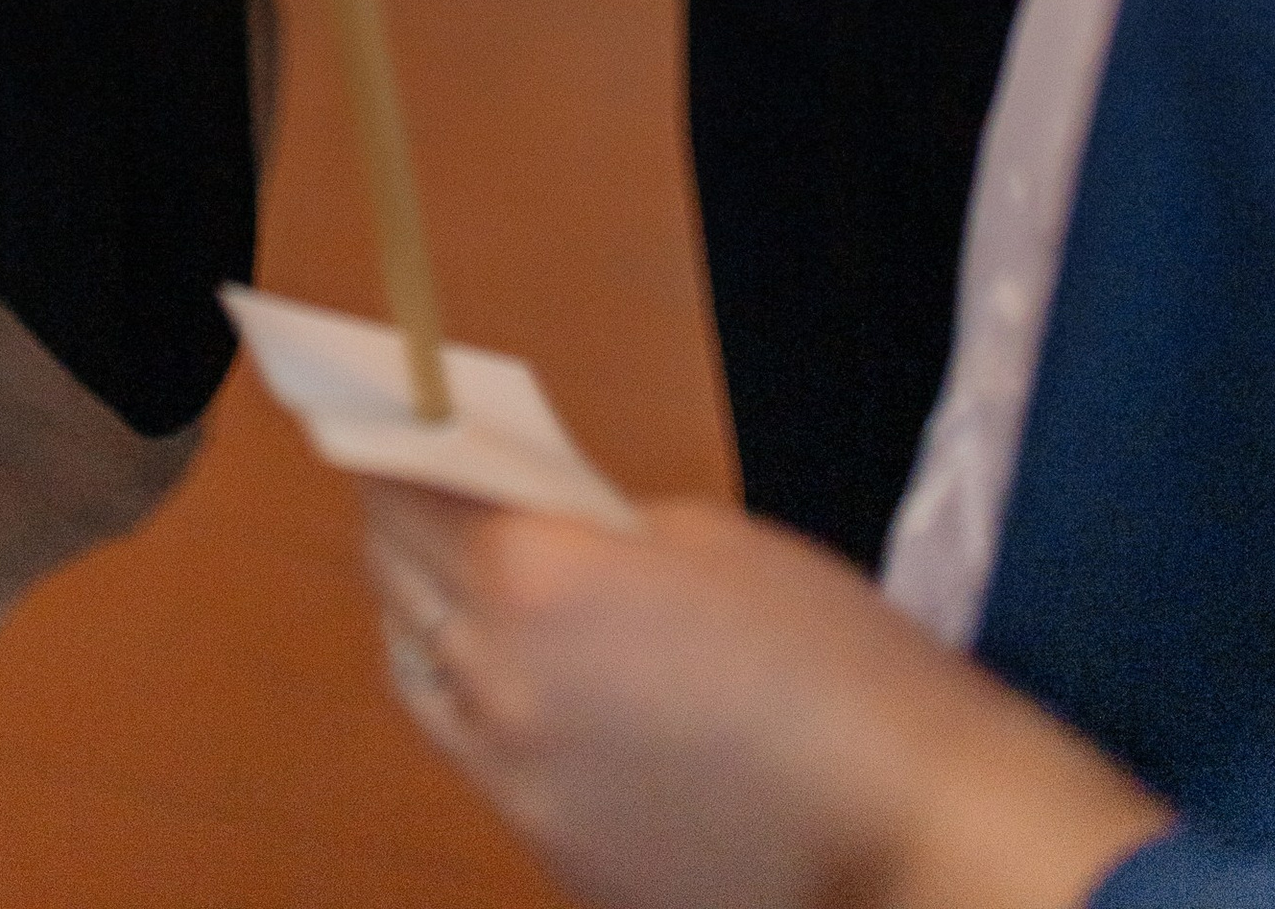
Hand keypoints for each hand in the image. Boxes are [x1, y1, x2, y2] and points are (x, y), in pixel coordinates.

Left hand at [361, 484, 1169, 908]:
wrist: (908, 829)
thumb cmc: (832, 659)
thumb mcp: (702, 538)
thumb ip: (585, 524)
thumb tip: (524, 518)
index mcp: (531, 582)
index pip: (402, 492)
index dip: (381, 444)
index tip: (366, 412)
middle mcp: (498, 687)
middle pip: (395, 583)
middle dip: (398, 524)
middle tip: (413, 484)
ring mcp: (516, 789)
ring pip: (424, 681)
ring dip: (430, 622)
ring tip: (469, 587)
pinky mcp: (554, 861)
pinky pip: (483, 764)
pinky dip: (492, 714)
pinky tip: (550, 694)